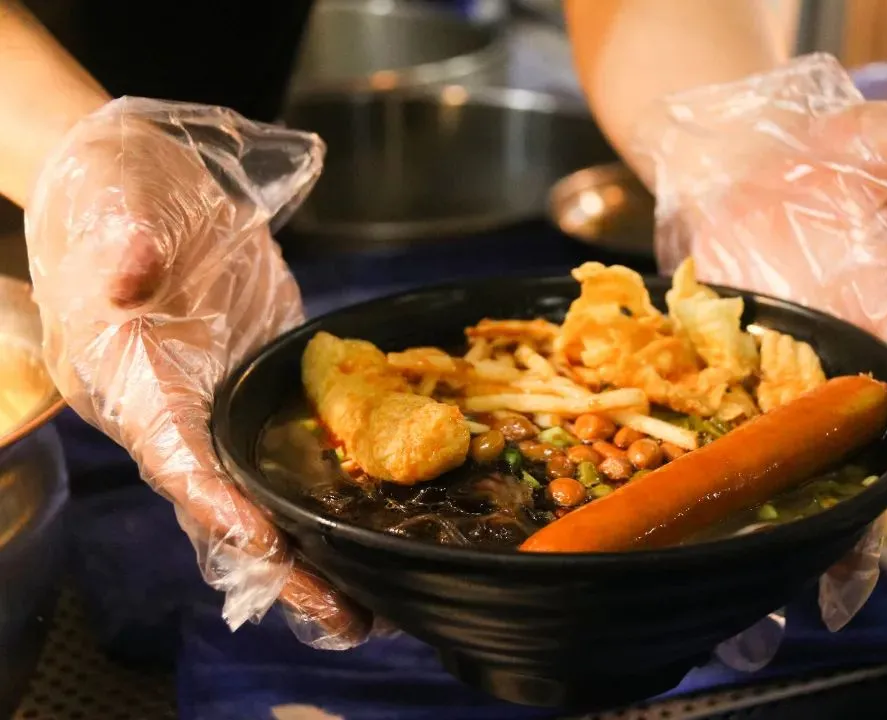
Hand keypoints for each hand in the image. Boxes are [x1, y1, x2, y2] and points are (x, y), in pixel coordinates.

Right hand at [25, 97, 370, 647]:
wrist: (138, 179)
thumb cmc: (112, 191)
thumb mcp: (114, 201)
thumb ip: (124, 242)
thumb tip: (133, 272)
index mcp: (128, 377)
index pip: (173, 453)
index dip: (216, 502)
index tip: (266, 541)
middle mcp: (171, 408)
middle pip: (221, 503)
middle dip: (279, 562)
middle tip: (344, 613)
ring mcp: (215, 403)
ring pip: (256, 492)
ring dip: (307, 549)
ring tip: (364, 603)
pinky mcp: (253, 385)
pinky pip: (281, 453)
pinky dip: (318, 496)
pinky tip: (366, 528)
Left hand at [633, 54, 886, 627]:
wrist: (743, 161)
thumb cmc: (823, 154)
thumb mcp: (884, 146)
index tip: (879, 532)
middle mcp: (855, 373)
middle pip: (866, 468)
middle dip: (846, 530)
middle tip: (810, 591)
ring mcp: (795, 384)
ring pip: (803, 470)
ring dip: (782, 527)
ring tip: (751, 592)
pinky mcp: (740, 383)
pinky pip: (738, 446)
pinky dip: (726, 490)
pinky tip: (691, 538)